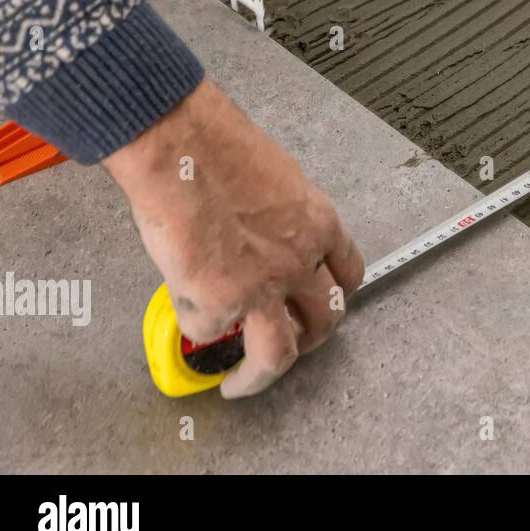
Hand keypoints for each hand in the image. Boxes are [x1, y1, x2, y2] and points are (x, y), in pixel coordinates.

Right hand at [103, 80, 363, 396]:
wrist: (181, 146)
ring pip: (279, 354)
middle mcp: (301, 261)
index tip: (321, 308)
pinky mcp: (221, 302)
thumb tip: (266, 244)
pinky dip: (197, 326)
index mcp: (319, 225)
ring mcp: (264, 287)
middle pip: (325, 322)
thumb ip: (281, 221)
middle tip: (287, 350)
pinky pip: (209, 331)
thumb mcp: (277, 182)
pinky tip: (186, 312)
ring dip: (260, 377)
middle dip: (307, 342)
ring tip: (240, 384)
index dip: (335, 298)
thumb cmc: (216, 148)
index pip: (348, 274)